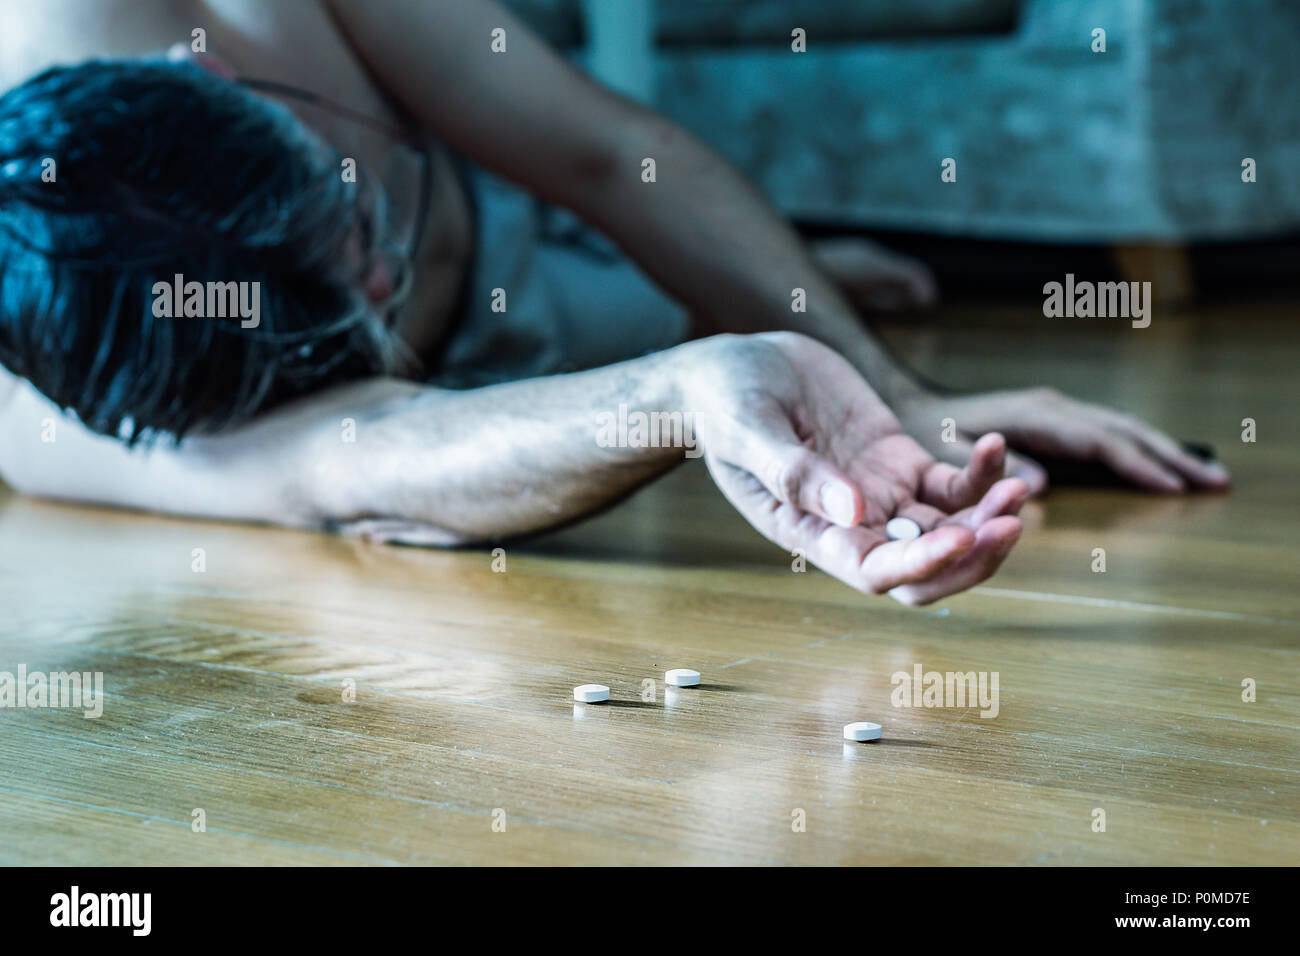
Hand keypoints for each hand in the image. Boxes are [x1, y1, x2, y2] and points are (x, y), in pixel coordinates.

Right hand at [680, 333, 1028, 604]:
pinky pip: (953, 483)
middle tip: (1010, 521)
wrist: (730, 369)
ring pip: (951, 529)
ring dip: (988, 516)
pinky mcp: (897, 460)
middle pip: (927, 568)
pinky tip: (993, 444)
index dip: (924, 564)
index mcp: (809, 532)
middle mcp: (851, 526)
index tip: (965, 536)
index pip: (876, 571)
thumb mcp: (747, 430)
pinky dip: (981, 471)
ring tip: (1017, 485)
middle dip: (974, 556)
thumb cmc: (723, 402)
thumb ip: (794, 472)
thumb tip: (851, 512)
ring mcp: (880, 494)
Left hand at [896, 387, 1231, 494]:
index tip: (1175, 487)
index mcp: (1034, 416)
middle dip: (1170, 455)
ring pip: (1122, 428)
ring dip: (1165, 450)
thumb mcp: (948, 451)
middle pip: (1124, 431)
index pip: (1099, 442)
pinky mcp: (1055, 420)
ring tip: (1207, 476)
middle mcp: (1053, 407)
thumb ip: (988, 468)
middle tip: (1217, 482)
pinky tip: (1162, 466)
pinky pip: (1108, 434)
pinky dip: (1141, 448)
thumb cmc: (927, 431)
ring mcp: (1057, 411)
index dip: (1138, 464)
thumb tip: (1041, 487)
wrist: (913, 403)